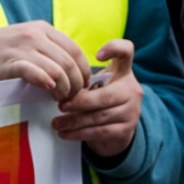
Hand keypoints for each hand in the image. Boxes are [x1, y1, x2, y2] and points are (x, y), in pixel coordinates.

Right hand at [0, 21, 90, 100]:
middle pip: (69, 62)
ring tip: (60, 98)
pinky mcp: (10, 62)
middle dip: (76, 84)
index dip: (84, 71)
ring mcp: (22, 47)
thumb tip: (76, 71)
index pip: (76, 50)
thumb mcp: (29, 41)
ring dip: (64, 89)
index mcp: (43, 28)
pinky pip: (35, 72)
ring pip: (57, 70)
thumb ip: (50, 49)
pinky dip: (46, 82)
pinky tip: (49, 89)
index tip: (83, 86)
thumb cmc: (2, 51)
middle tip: (72, 97)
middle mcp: (35, 35)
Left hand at [54, 40, 140, 156]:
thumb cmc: (100, 97)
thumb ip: (83, 77)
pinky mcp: (126, 130)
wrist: (119, 126)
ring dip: (74, 121)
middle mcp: (131, 89)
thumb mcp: (97, 82)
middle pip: (105, 95)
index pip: (126, 52)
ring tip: (56, 123)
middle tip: (60, 105)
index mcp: (123, 71)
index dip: (114, 49)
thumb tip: (52, 79)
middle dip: (79, 102)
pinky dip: (79, 133)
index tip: (97, 55)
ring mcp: (131, 110)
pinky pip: (99, 132)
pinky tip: (64, 134)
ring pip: (99, 116)